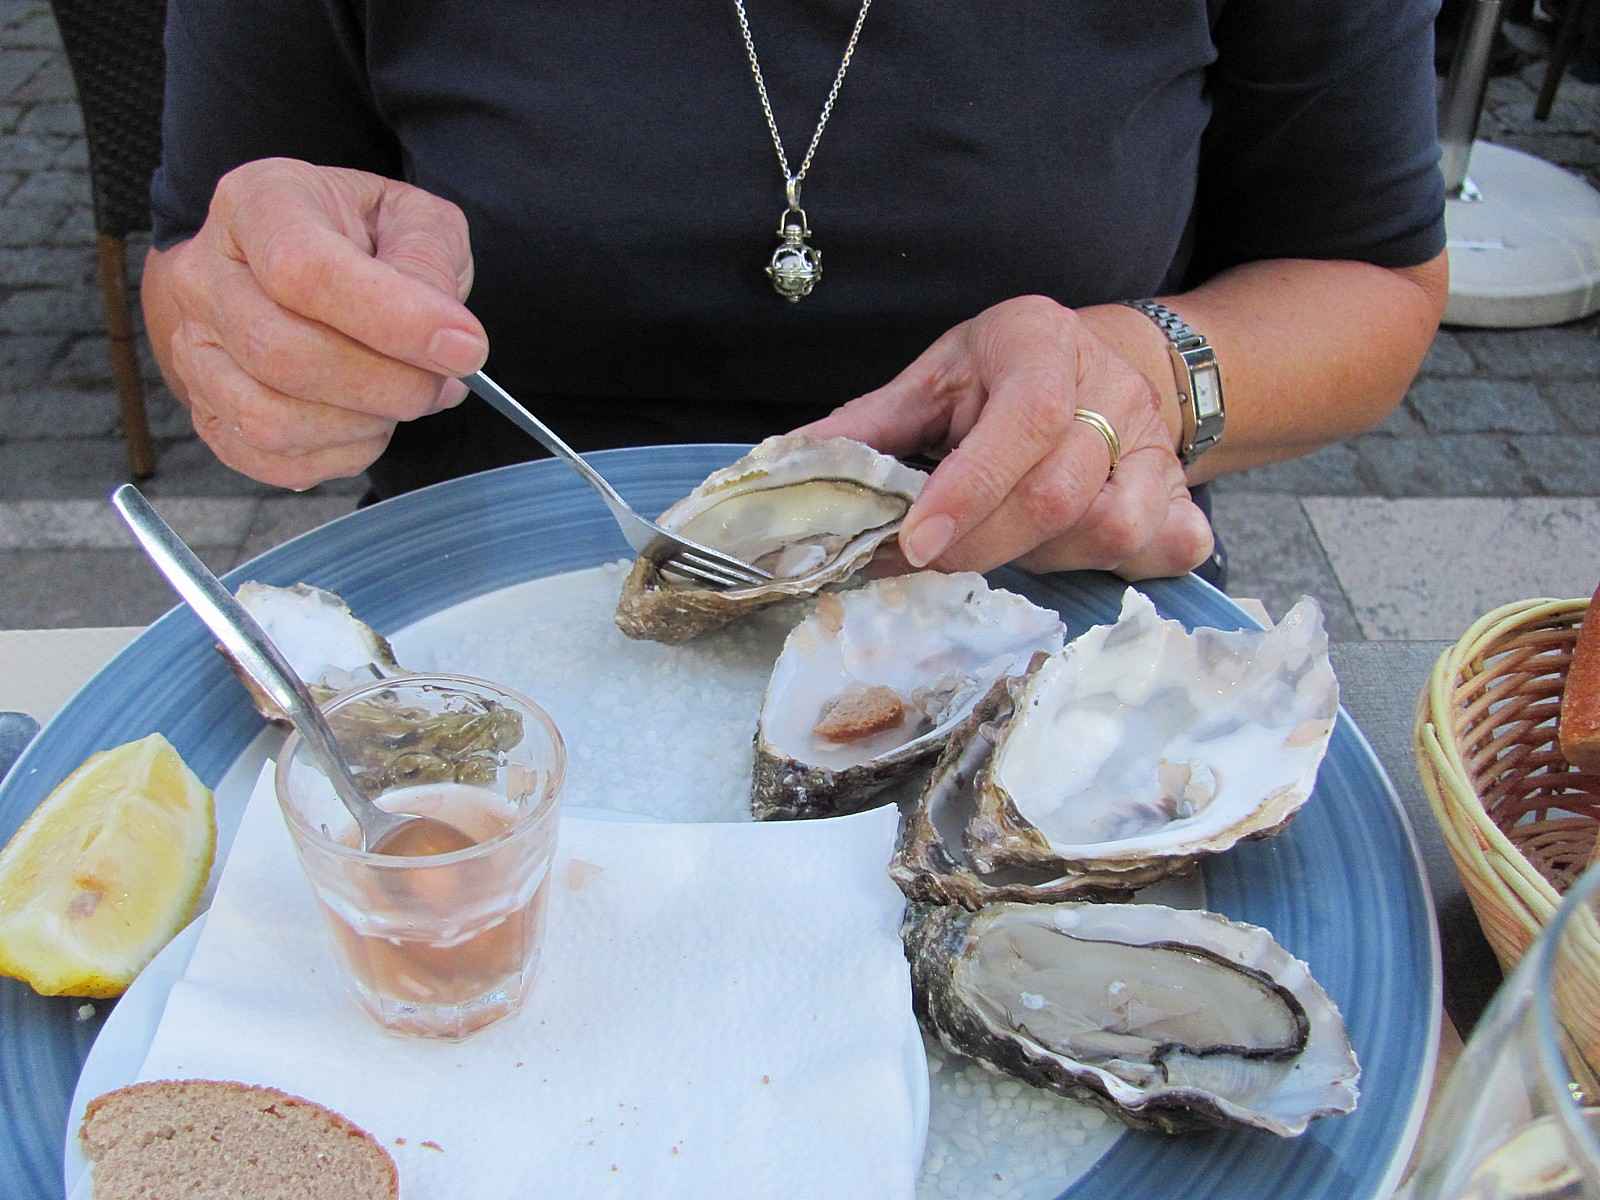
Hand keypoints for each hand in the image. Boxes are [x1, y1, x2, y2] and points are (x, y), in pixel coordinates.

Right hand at [148, 158, 487, 489]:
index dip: (393, 319)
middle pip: (281, 353)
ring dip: (362, 425)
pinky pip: (270, 459)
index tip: (466, 348)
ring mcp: (193, 350)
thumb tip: (447, 339)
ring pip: (269, 418)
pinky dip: (338, 456)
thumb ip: (430, 262)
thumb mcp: (413, 220)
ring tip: (404, 398)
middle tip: (443, 382)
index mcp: (256, 204)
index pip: (304, 270)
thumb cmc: (363, 241)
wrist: (297, 268)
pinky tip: (369, 424)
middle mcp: (205, 276)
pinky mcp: (207, 412)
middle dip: (387, 384)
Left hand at [795, 295, 1213, 579]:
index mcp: (1041, 342)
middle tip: (926, 559)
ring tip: (995, 542)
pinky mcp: (1181, 491)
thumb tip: (783, 470)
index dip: (971, 490)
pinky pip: (1163, 548)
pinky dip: (1111, 567)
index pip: (1024, 420)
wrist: (1092, 365)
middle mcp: (1113, 388)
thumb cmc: (996, 376)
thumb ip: (866, 426)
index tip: (914, 544)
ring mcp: (1157, 444)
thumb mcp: (930, 380)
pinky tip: (1064, 551)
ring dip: (1035, 557)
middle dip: (981, 544)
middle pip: (1060, 493)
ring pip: (1108, 529)